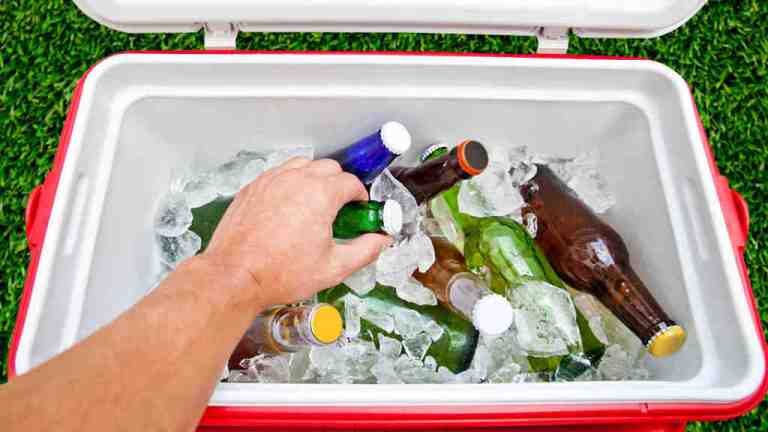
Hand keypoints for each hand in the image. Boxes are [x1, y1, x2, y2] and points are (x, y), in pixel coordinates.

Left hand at [200, 158, 391, 308]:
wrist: (236, 276)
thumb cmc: (281, 273)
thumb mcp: (333, 267)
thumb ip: (364, 250)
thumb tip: (381, 241)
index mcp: (320, 194)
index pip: (351, 183)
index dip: (360, 197)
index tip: (358, 210)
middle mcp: (296, 180)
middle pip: (328, 168)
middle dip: (339, 184)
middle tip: (339, 208)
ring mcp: (271, 181)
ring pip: (302, 165)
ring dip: (314, 178)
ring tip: (314, 203)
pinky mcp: (253, 188)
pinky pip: (278, 174)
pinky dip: (289, 183)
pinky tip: (289, 206)